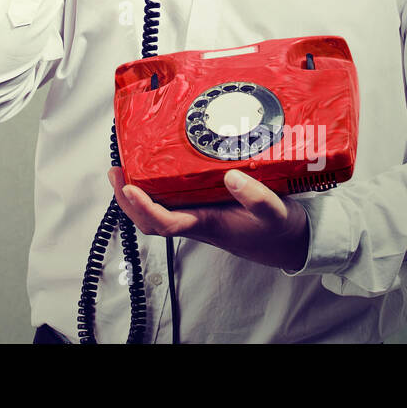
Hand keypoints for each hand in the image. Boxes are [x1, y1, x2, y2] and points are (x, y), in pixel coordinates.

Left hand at [107, 167, 310, 271]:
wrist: (291, 241)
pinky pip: (170, 200)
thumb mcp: (275, 213)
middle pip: (150, 220)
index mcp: (208, 224)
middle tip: (115, 170)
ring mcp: (197, 214)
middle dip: (127, 201)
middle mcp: (196, 220)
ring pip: (157, 210)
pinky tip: (152, 167)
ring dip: (136, 193)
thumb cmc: (279, 229)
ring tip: (124, 165)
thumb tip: (231, 176)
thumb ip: (257, 198)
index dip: (143, 208)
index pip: (165, 223)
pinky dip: (154, 186)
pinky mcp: (202, 206)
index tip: (128, 188)